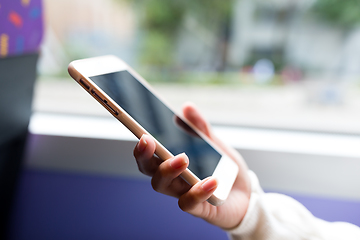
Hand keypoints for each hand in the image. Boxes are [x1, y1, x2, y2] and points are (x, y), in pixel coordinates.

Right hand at [133, 102, 250, 228]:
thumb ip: (200, 127)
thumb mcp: (214, 143)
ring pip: (163, 186)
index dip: (141, 146)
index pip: (148, 155)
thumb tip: (187, 106)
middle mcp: (172, 179)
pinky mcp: (200, 209)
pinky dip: (199, 191)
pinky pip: (190, 203)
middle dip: (145, 156)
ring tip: (183, 158)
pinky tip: (212, 180)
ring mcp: (184, 194)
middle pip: (149, 170)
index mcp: (171, 162)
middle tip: (149, 141)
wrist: (246, 193)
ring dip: (169, 170)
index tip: (141, 133)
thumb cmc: (223, 168)